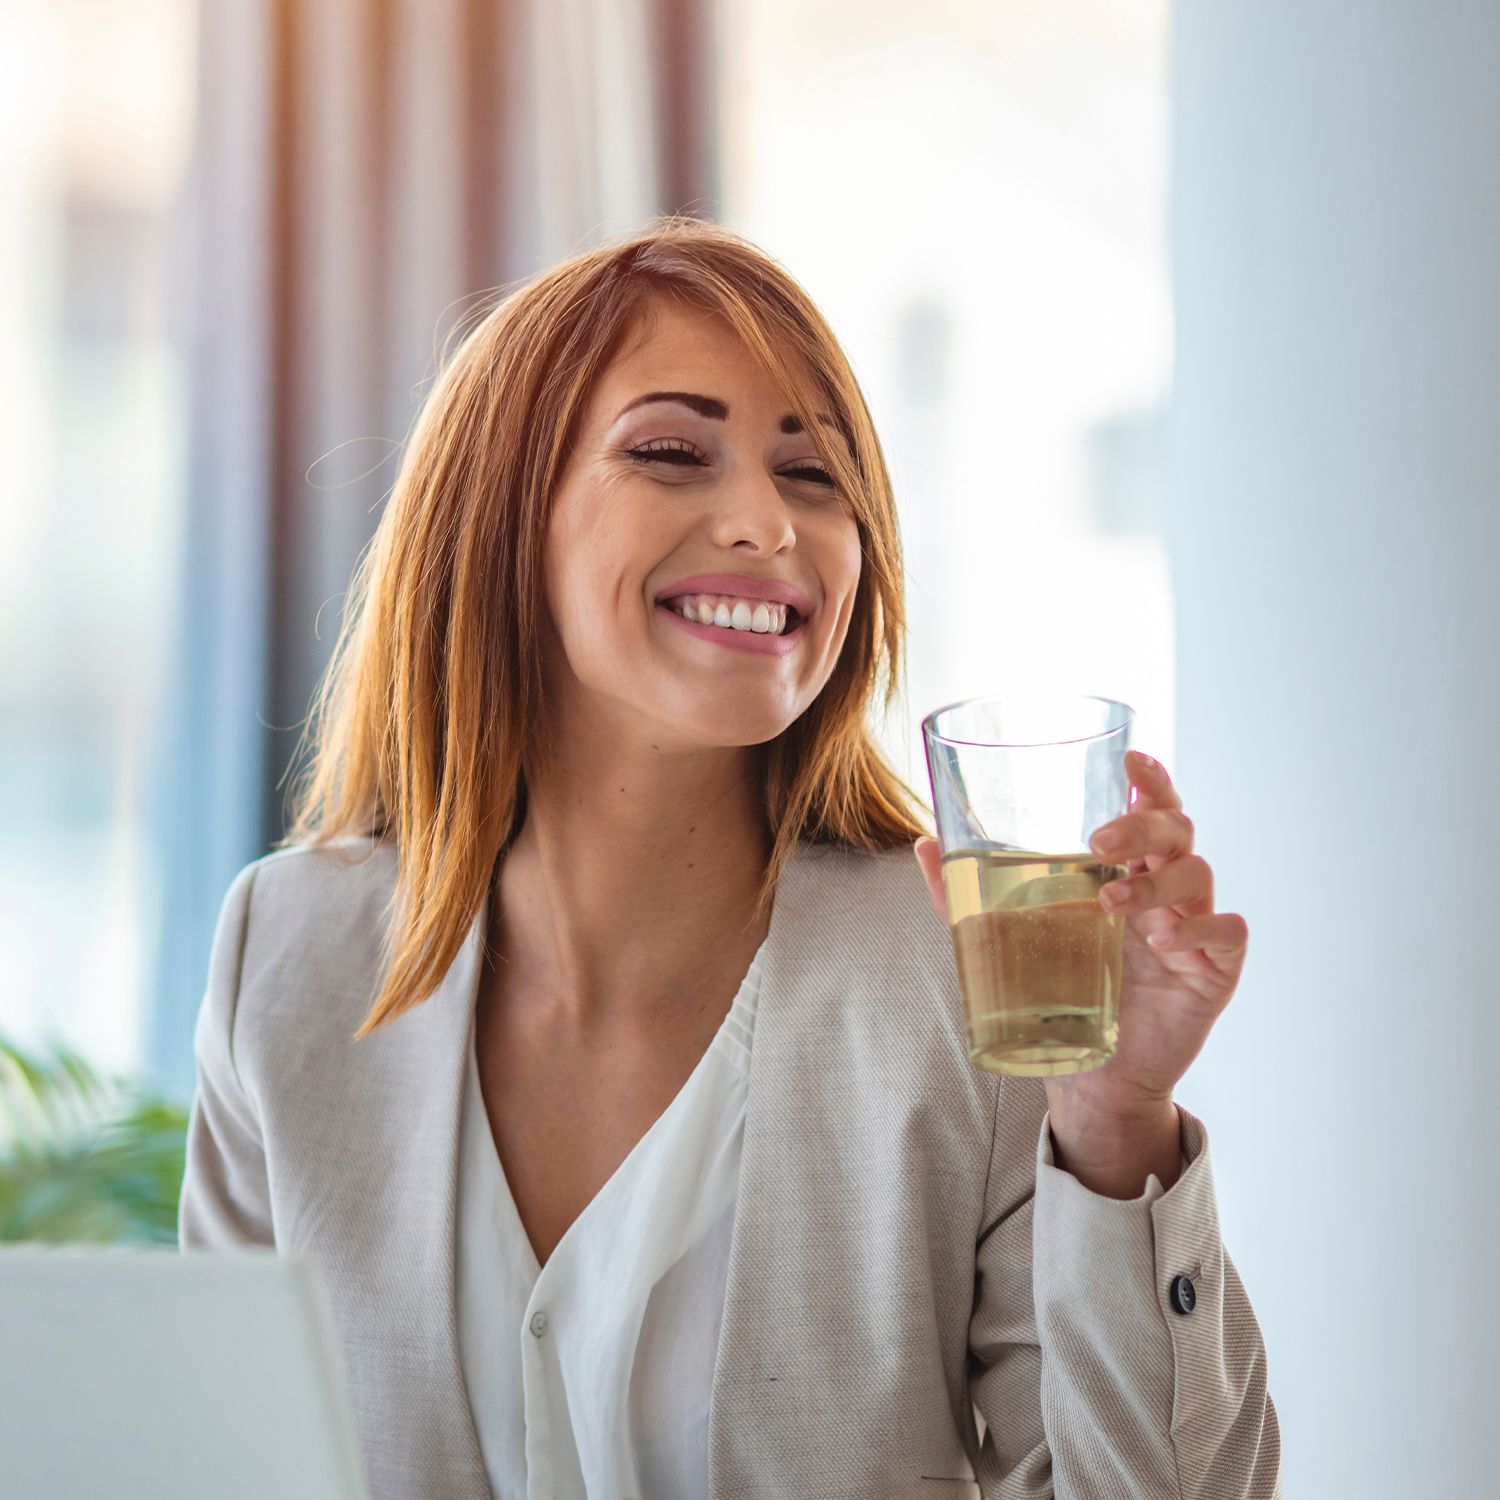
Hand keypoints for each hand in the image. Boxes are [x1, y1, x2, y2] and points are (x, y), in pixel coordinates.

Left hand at [914, 749, 1248, 1126]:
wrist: (1091, 1074)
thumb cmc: (1060, 990)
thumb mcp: (1008, 935)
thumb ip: (967, 891)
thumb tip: (924, 843)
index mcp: (1128, 869)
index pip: (1152, 809)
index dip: (1151, 781)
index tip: (1131, 760)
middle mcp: (1166, 889)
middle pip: (1177, 831)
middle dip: (1144, 825)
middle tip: (1100, 842)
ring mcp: (1194, 926)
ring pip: (1198, 875)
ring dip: (1157, 883)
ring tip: (1112, 905)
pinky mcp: (1215, 970)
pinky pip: (1229, 932)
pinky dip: (1201, 928)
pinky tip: (1166, 941)